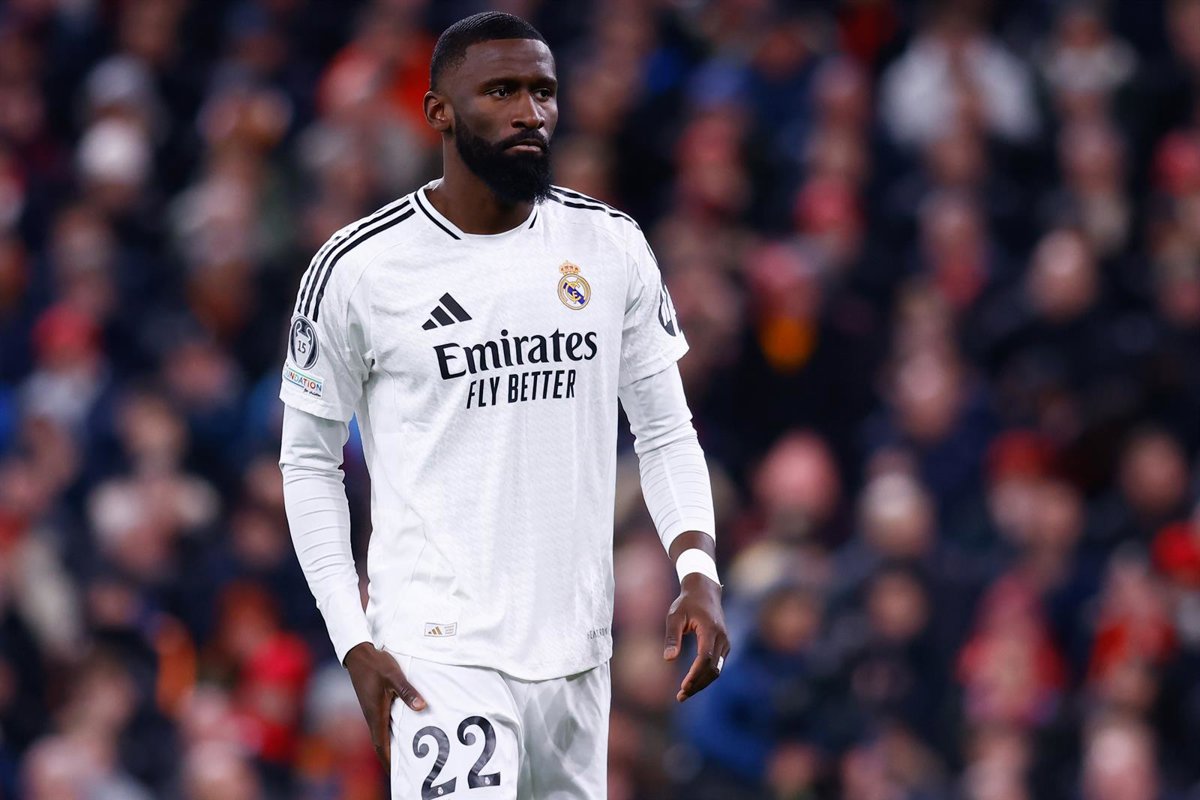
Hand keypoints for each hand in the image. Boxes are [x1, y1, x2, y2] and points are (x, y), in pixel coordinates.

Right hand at [344, 642, 426, 768]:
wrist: (359, 654)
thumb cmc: (376, 665)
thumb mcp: (393, 676)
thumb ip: (407, 691)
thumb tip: (420, 707)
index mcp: (375, 713)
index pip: (380, 744)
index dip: (388, 760)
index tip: (395, 774)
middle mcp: (372, 716)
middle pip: (381, 744)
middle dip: (390, 758)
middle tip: (403, 771)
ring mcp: (372, 711)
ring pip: (381, 735)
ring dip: (390, 746)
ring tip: (405, 758)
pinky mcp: (374, 705)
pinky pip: (382, 725)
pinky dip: (390, 734)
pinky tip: (401, 734)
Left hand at [664, 572, 728, 701]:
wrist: (705, 592)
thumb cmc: (686, 603)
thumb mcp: (674, 616)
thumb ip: (672, 637)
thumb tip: (669, 659)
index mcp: (710, 630)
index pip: (705, 658)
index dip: (695, 675)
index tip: (683, 687)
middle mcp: (721, 638)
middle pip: (713, 669)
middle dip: (697, 685)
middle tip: (681, 696)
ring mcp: (725, 642)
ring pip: (716, 670)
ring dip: (702, 683)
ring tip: (684, 694)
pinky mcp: (724, 646)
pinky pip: (717, 665)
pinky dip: (706, 676)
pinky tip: (692, 682)